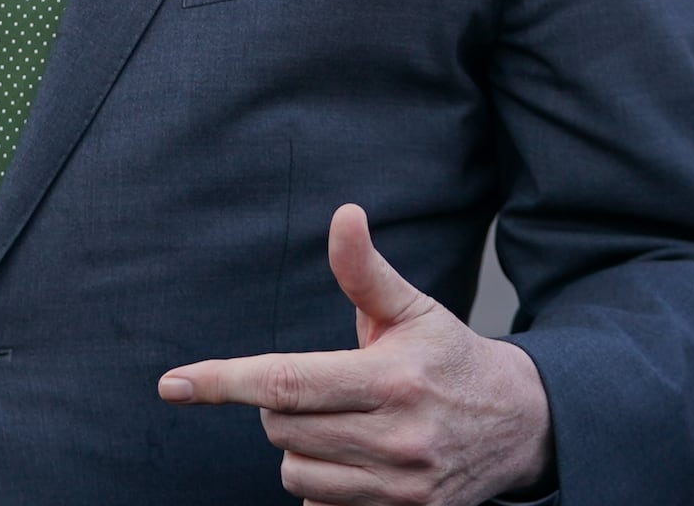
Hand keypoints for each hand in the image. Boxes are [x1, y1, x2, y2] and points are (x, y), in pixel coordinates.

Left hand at [160, 205, 554, 504]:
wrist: (520, 425)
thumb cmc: (452, 359)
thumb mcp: (413, 309)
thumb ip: (366, 271)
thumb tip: (344, 215)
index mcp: (391, 378)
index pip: (286, 382)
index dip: (222, 381)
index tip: (173, 384)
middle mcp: (396, 436)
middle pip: (280, 428)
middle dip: (280, 405)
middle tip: (320, 386)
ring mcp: (400, 485)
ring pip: (295, 472)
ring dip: (300, 447)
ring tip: (341, 423)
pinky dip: (323, 484)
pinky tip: (356, 459)